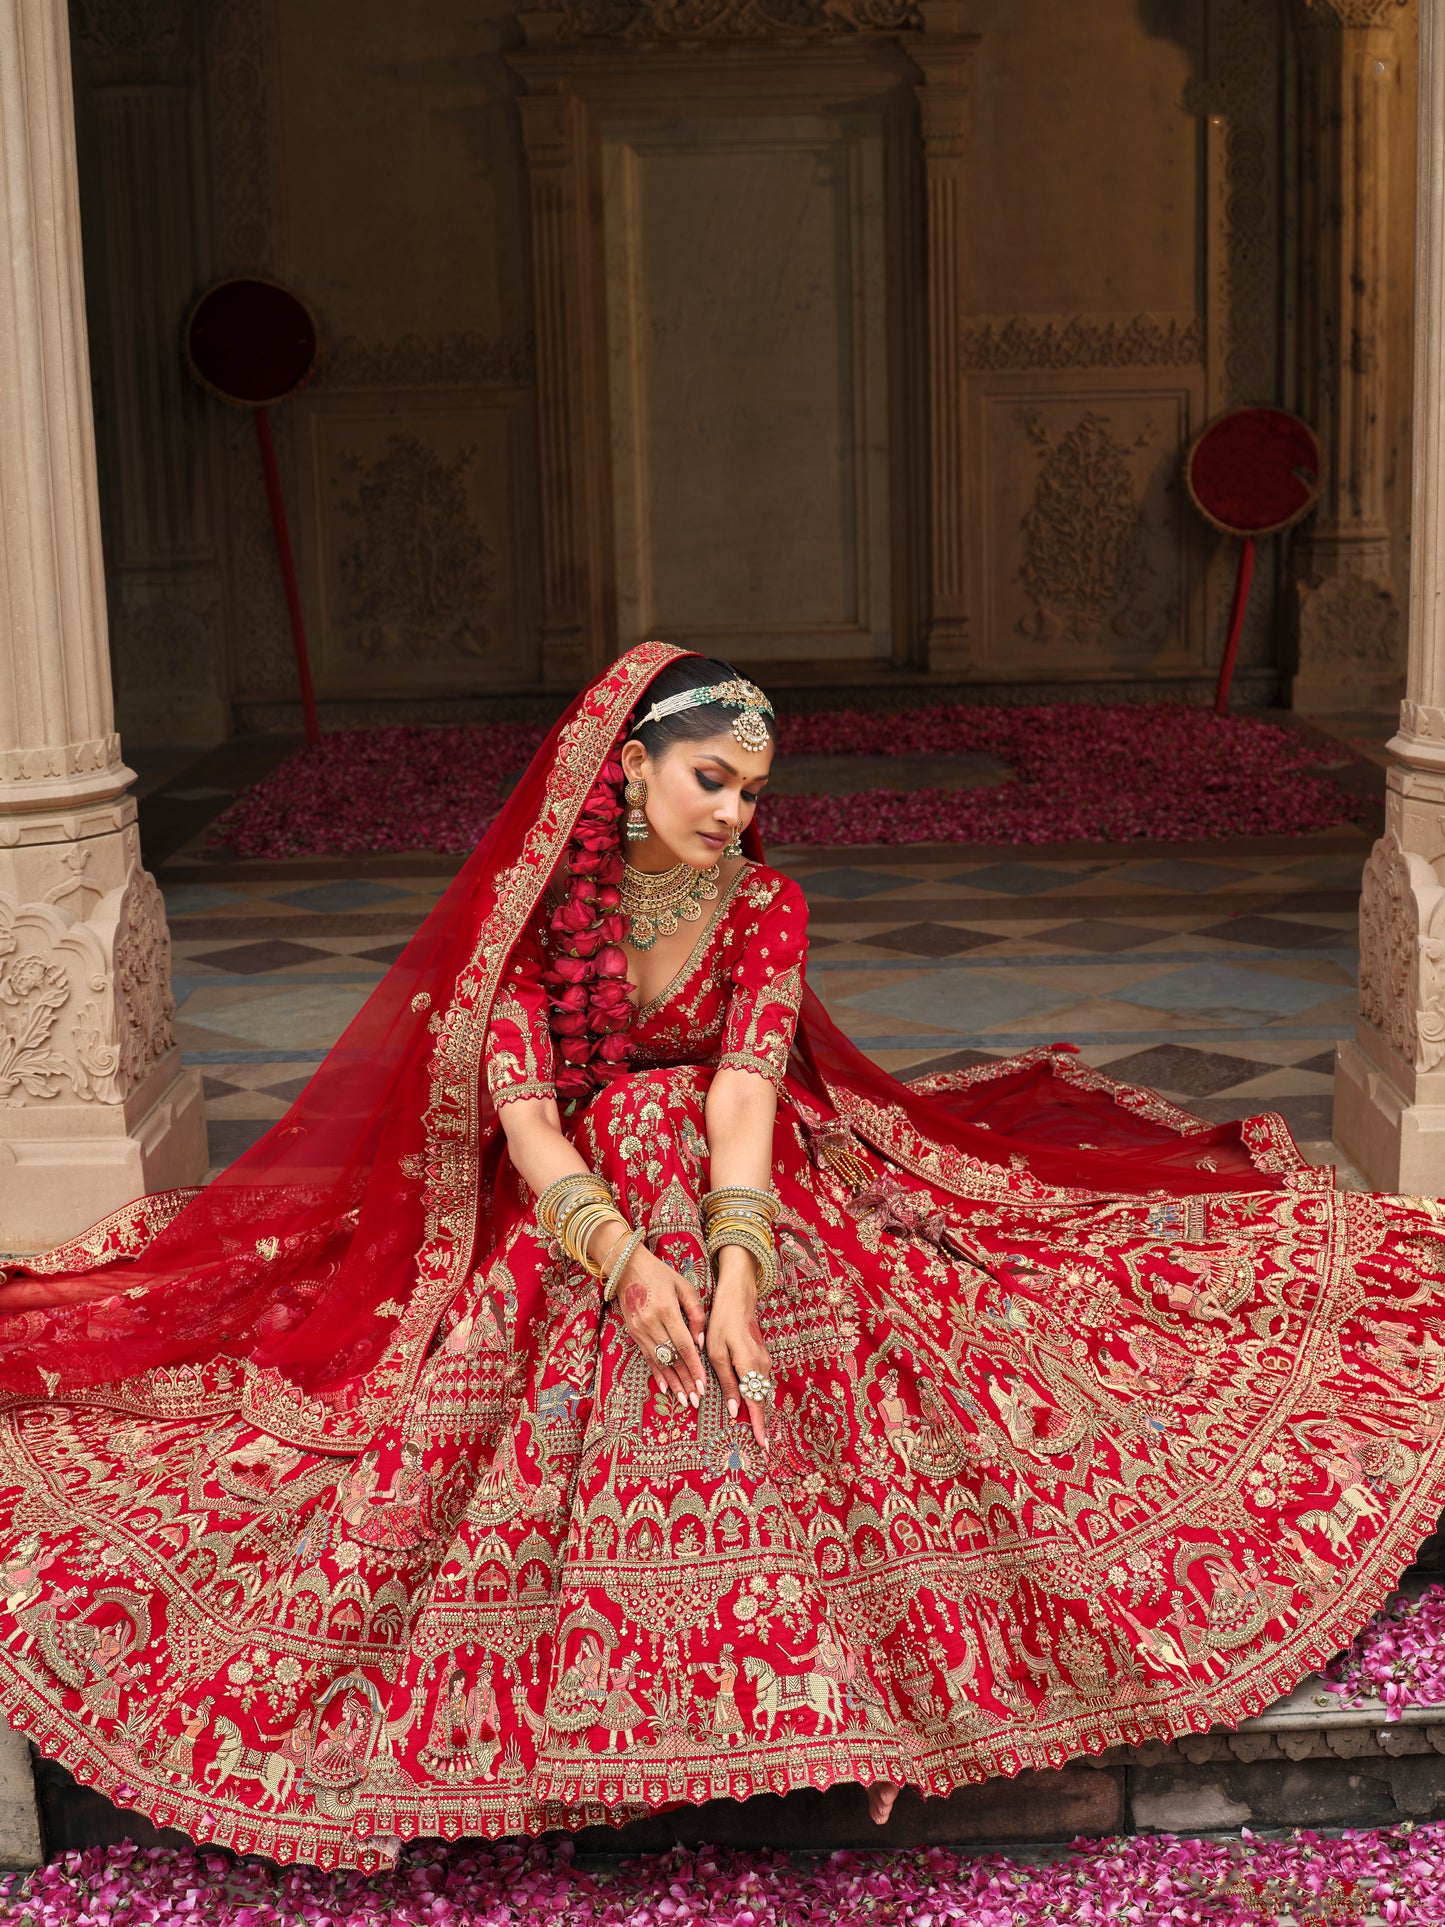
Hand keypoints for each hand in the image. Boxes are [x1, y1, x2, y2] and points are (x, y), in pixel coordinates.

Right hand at [612, 1244, 705, 1407]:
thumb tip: (699, 1342)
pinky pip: (647, 1357)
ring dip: (672, 1382)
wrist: (627, 1267)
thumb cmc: (661, 1275)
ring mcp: (639, 1330)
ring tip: (683, 1399)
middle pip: (671, 1358)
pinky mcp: (632, 1333)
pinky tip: (664, 1387)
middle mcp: (651, 1323)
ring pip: (659, 1362)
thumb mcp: (684, 1287)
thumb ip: (696, 1314)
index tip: (703, 1384)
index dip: (694, 1366)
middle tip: (696, 1400)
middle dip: (685, 1380)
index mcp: (666, 1310)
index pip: (683, 1345)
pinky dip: (656, 1373)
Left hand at [705, 1254, 772, 1448]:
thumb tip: (735, 1411)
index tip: (764, 1447)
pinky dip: (758, 1397)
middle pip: (763, 1401)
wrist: (739, 1296)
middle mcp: (762, 1367)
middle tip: (763, 1446)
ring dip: (760, 1411)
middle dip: (763, 1424)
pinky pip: (761, 1382)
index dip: (760, 1427)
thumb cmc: (722, 1322)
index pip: (757, 1404)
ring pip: (763, 1392)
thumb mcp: (717, 1353)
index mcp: (750, 1367)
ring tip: (759, 1432)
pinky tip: (753, 1406)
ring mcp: (765, 1361)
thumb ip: (727, 1382)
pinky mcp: (762, 1357)